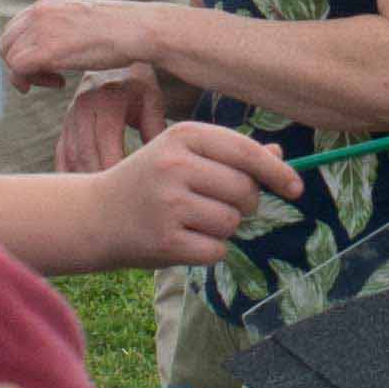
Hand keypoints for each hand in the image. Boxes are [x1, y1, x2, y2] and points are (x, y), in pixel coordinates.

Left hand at [0, 0, 149, 90]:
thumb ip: (62, 27)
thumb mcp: (83, 20)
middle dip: (21, 63)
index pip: (17, 27)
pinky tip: (59, 84)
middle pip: (6, 41)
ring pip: (9, 56)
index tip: (46, 64)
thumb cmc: (122, 30)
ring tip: (55, 81)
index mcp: (48, 2)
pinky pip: (18, 69)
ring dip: (28, 75)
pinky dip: (30, 81)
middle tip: (47, 77)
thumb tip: (52, 47)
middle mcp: (40, 11)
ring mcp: (41, 28)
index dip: (25, 49)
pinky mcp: (46, 49)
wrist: (138, 30)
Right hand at [79, 121, 300, 272]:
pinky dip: (209, 250)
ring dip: (223, 228)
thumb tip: (278, 155)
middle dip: (243, 204)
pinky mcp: (165, 240)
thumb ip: (228, 155)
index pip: (245, 151)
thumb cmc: (146, 183)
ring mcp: (169, 204)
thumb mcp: (180, 156)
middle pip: (245, 190)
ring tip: (193, 221)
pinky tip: (183, 240)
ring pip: (232, 222)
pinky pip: (217, 250)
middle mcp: (175, 166)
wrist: (93, 216)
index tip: (295, 187)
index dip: (276, 171)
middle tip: (217, 205)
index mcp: (182, 137)